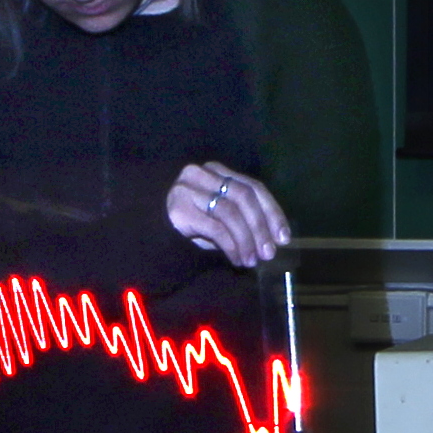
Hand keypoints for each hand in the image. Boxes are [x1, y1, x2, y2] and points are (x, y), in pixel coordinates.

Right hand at [165, 161, 290, 267]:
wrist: (149, 230)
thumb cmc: (190, 224)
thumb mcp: (220, 216)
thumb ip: (243, 217)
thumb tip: (273, 237)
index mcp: (217, 171)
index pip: (253, 187)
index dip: (272, 212)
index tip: (283, 237)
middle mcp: (203, 174)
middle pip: (244, 197)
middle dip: (261, 227)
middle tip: (269, 253)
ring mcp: (189, 190)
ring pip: (231, 212)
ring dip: (247, 240)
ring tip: (252, 260)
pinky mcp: (180, 210)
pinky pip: (216, 227)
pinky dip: (232, 246)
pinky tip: (237, 259)